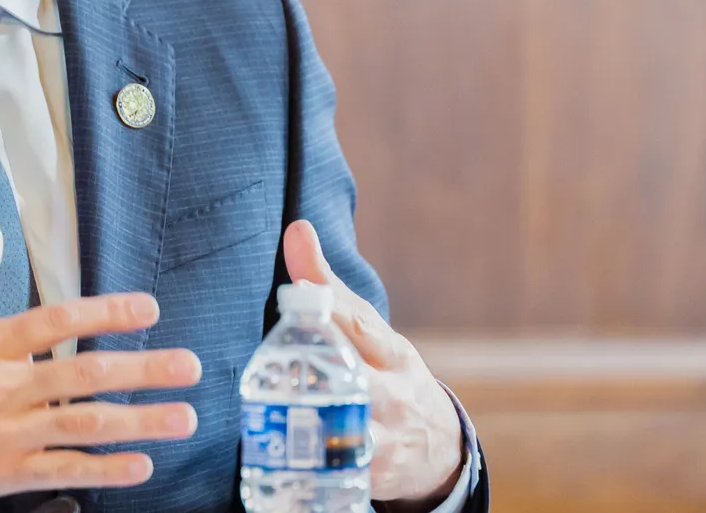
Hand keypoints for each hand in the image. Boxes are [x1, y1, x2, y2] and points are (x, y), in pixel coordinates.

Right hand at [0, 223, 202, 511]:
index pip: (55, 322)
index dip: (105, 313)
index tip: (147, 309)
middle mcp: (0, 391)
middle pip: (84, 376)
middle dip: (143, 370)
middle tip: (186, 366)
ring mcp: (6, 436)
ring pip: (85, 427)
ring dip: (140, 422)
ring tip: (182, 417)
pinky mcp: (5, 474)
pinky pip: (65, 473)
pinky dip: (106, 471)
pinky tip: (141, 463)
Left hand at [283, 220, 464, 507]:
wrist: (437, 448)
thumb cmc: (388, 373)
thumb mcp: (369, 331)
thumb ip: (327, 286)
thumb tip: (296, 229)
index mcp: (390, 352)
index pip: (358, 322)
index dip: (324, 299)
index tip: (292, 276)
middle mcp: (392, 394)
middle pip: (352, 381)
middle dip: (313, 376)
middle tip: (272, 372)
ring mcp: (386, 438)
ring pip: (346, 433)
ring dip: (308, 428)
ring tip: (268, 420)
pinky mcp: (373, 475)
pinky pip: (340, 471)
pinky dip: (312, 467)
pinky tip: (280, 459)